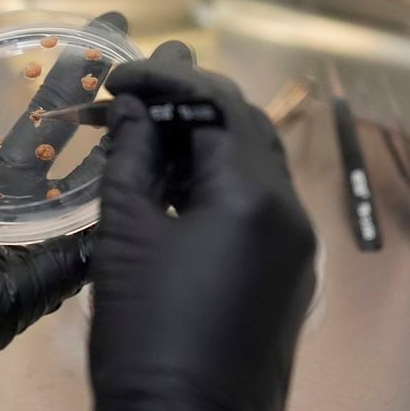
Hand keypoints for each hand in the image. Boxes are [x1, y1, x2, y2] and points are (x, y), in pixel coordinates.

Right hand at [90, 42, 315, 410]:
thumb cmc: (145, 331)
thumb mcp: (126, 234)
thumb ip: (132, 156)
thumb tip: (130, 106)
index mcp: (253, 197)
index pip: (218, 104)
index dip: (163, 81)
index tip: (114, 79)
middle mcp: (289, 212)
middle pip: (244, 128)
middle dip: (186, 103)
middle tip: (131, 97)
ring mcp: (295, 245)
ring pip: (251, 166)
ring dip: (201, 142)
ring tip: (144, 136)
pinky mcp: (286, 273)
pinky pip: (255, 206)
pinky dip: (215, 183)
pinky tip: (173, 184)